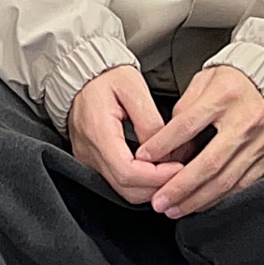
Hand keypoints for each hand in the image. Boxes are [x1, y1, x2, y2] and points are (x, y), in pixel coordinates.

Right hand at [67, 64, 187, 205]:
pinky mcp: (92, 161)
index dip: (157, 177)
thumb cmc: (106, 77)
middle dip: (158, 186)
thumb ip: (150, 122)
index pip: (127, 172)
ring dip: (151, 187)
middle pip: (126, 189)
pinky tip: (156, 170)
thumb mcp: (134, 88)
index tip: (179, 168)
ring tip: (172, 170)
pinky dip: (140, 182)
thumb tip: (164, 152)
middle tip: (182, 173)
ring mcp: (88, 160)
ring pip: (123, 191)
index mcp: (98, 132)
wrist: (80, 73)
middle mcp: (89, 152)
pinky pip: (117, 182)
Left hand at [132, 66, 263, 220]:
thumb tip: (167, 144)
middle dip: (180, 186)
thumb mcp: (206, 80)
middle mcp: (245, 122)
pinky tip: (201, 204)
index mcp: (225, 97)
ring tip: (174, 209)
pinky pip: (243, 186)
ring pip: (225, 180)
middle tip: (159, 200)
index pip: (187, 125)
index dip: (162, 144)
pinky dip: (219, 198)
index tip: (143, 158)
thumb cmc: (237, 81)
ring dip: (197, 199)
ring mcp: (259, 144)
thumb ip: (185, 109)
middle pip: (208, 162)